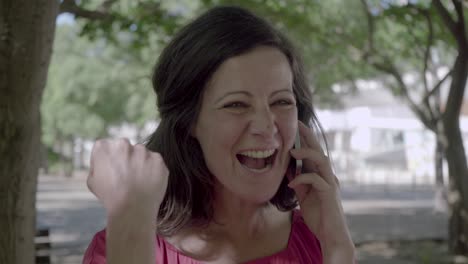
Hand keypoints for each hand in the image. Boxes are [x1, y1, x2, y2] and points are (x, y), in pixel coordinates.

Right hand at [87, 138, 168, 219]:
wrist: (132, 209)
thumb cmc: (110, 197)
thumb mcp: (92, 181)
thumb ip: (98, 165)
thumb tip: (104, 160)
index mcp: (104, 148)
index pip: (107, 147)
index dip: (110, 160)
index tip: (113, 171)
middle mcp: (123, 144)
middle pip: (125, 148)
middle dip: (126, 158)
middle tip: (127, 176)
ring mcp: (142, 151)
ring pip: (142, 154)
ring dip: (141, 163)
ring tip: (138, 182)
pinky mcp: (157, 159)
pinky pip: (155, 162)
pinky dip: (154, 170)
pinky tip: (148, 183)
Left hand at [288, 122, 354, 261]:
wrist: (330, 235)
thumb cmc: (318, 216)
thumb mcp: (303, 196)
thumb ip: (298, 182)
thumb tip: (288, 168)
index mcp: (321, 175)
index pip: (313, 153)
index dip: (305, 139)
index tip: (295, 126)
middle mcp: (327, 176)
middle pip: (319, 151)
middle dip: (308, 137)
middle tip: (297, 124)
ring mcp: (330, 184)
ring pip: (322, 160)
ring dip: (307, 153)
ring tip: (292, 151)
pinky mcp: (329, 193)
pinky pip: (316, 179)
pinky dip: (302, 178)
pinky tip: (291, 182)